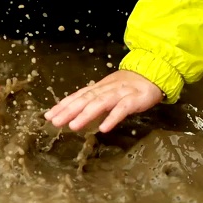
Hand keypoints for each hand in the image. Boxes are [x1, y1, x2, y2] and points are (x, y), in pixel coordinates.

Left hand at [44, 70, 163, 132]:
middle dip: (68, 111)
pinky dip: (113, 117)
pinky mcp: (134, 99)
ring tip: (73, 126)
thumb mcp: (107, 91)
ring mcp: (120, 93)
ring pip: (100, 104)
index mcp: (98, 88)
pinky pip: (122, 109)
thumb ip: (92, 101)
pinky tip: (104, 128)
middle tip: (54, 121)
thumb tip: (72, 112)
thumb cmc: (127, 86)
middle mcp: (105, 89)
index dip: (63, 106)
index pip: (77, 96)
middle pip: (84, 100)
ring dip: (86, 114)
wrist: (153, 74)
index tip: (48, 116)